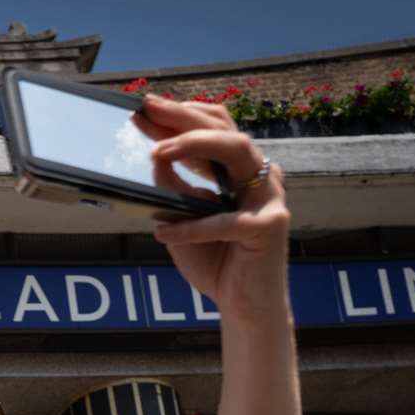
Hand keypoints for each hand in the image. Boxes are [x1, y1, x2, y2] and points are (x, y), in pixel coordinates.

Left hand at [137, 95, 291, 325]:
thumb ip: (171, 192)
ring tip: (158, 153)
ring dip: (195, 145)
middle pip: (226, 128)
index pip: (212, 130)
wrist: (244, 306)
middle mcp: (258, 176)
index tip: (144, 108)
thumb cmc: (215, 262)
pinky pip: (225, 220)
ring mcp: (268, 198)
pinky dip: (191, 226)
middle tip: (150, 109)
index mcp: (238, 172)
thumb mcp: (181, 222)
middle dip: (185, 116)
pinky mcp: (269, 227)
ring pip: (237, 151)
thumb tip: (154, 158)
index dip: (179, 117)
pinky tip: (163, 233)